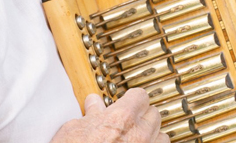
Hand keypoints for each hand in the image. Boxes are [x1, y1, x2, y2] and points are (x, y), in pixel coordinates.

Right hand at [51, 89, 168, 142]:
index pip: (140, 96)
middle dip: (142, 116)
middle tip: (128, 122)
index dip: (132, 99)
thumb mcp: (73, 131)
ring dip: (152, 136)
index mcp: (122, 118)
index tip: (126, 103)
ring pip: (162, 136)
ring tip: (136, 140)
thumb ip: (90, 115)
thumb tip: (93, 106)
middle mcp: (139, 134)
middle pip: (154, 114)